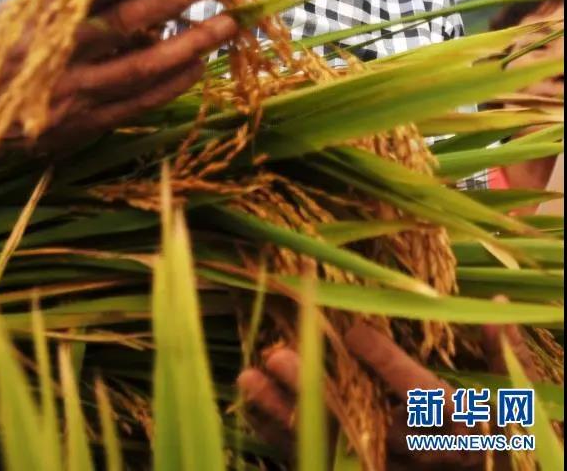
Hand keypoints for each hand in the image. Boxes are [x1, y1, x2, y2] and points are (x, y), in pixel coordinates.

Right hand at [0, 0, 237, 151]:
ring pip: (141, 68)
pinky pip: (138, 103)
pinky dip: (172, 83)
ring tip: (226, 25)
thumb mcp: (22, 7)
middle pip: (127, 23)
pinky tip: (199, 65)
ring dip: (189, 45)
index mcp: (41, 17)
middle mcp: (58, 55)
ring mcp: (74, 94)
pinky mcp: (85, 124)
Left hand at [238, 318, 536, 468]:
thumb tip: (494, 304)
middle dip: (315, 389)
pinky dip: (281, 434)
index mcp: (455, 424)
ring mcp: (384, 467)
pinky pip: (316, 458)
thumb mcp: (511, 393)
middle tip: (276, 354)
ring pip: (328, 444)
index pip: (418, 396)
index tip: (355, 333)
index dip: (387, 366)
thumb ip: (498, 351)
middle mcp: (415, 452)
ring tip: (248, 377)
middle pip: (358, 422)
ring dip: (284, 412)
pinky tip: (252, 404)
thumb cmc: (498, 432)